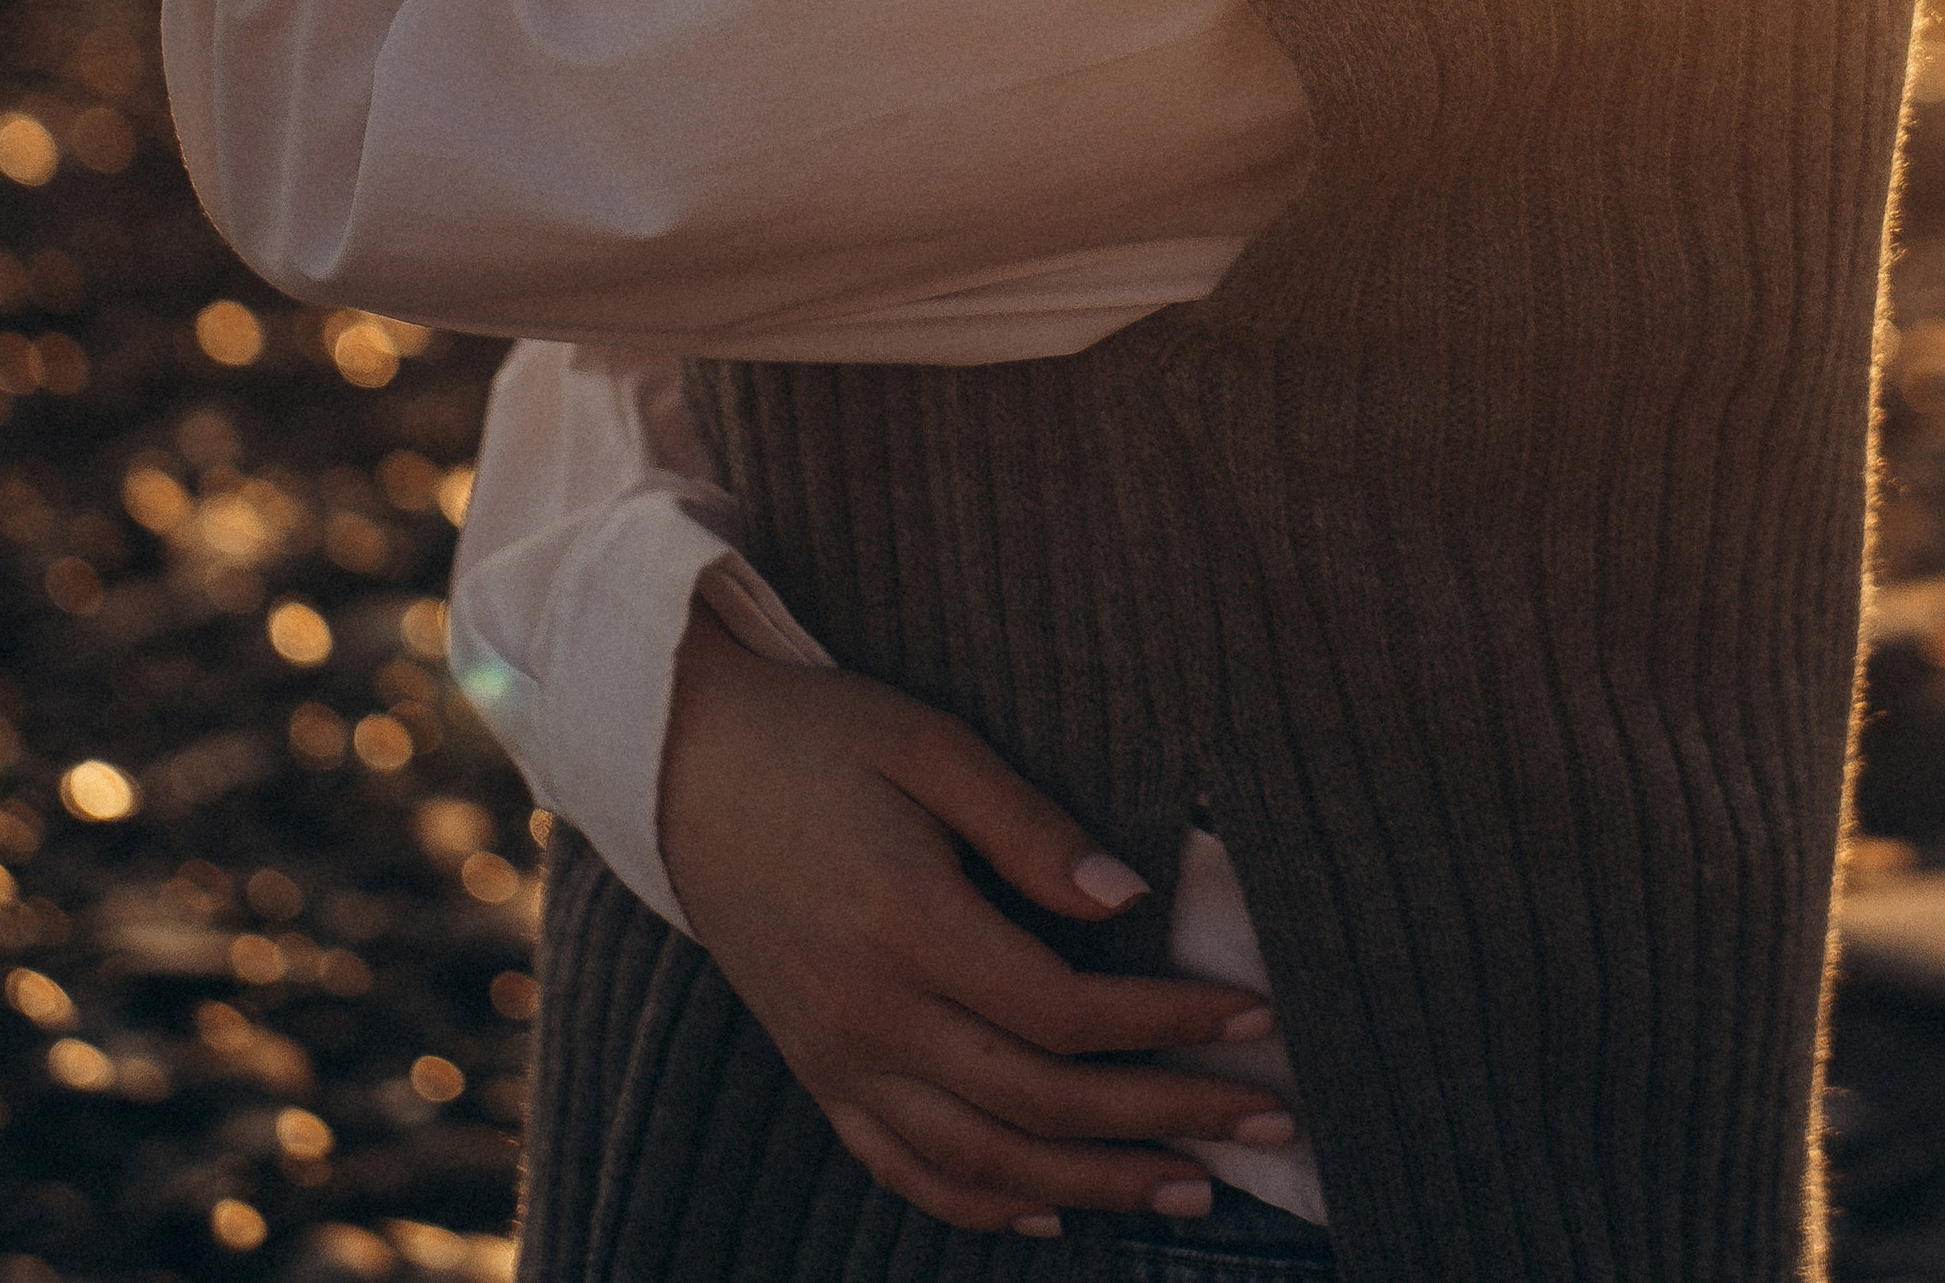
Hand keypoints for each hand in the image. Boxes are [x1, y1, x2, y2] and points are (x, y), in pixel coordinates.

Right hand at [657, 606, 1293, 1239]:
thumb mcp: (927, 742)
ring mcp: (837, 1058)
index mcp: (906, 924)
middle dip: (1166, 1118)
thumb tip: (1129, 900)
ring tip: (1191, 1188)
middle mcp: (871, 1015)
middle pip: (1042, 1102)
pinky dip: (984, 1205)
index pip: (1066, 1010)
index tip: (1252, 1016)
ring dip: (1098, 1184)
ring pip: (985, 1160)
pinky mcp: (815, 1073)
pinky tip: (1052, 1211)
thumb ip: (1029, 827)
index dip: (1167, 1023)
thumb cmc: (817, 734)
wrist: (678, 764)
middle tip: (1265, 1120)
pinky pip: (905, 1169)